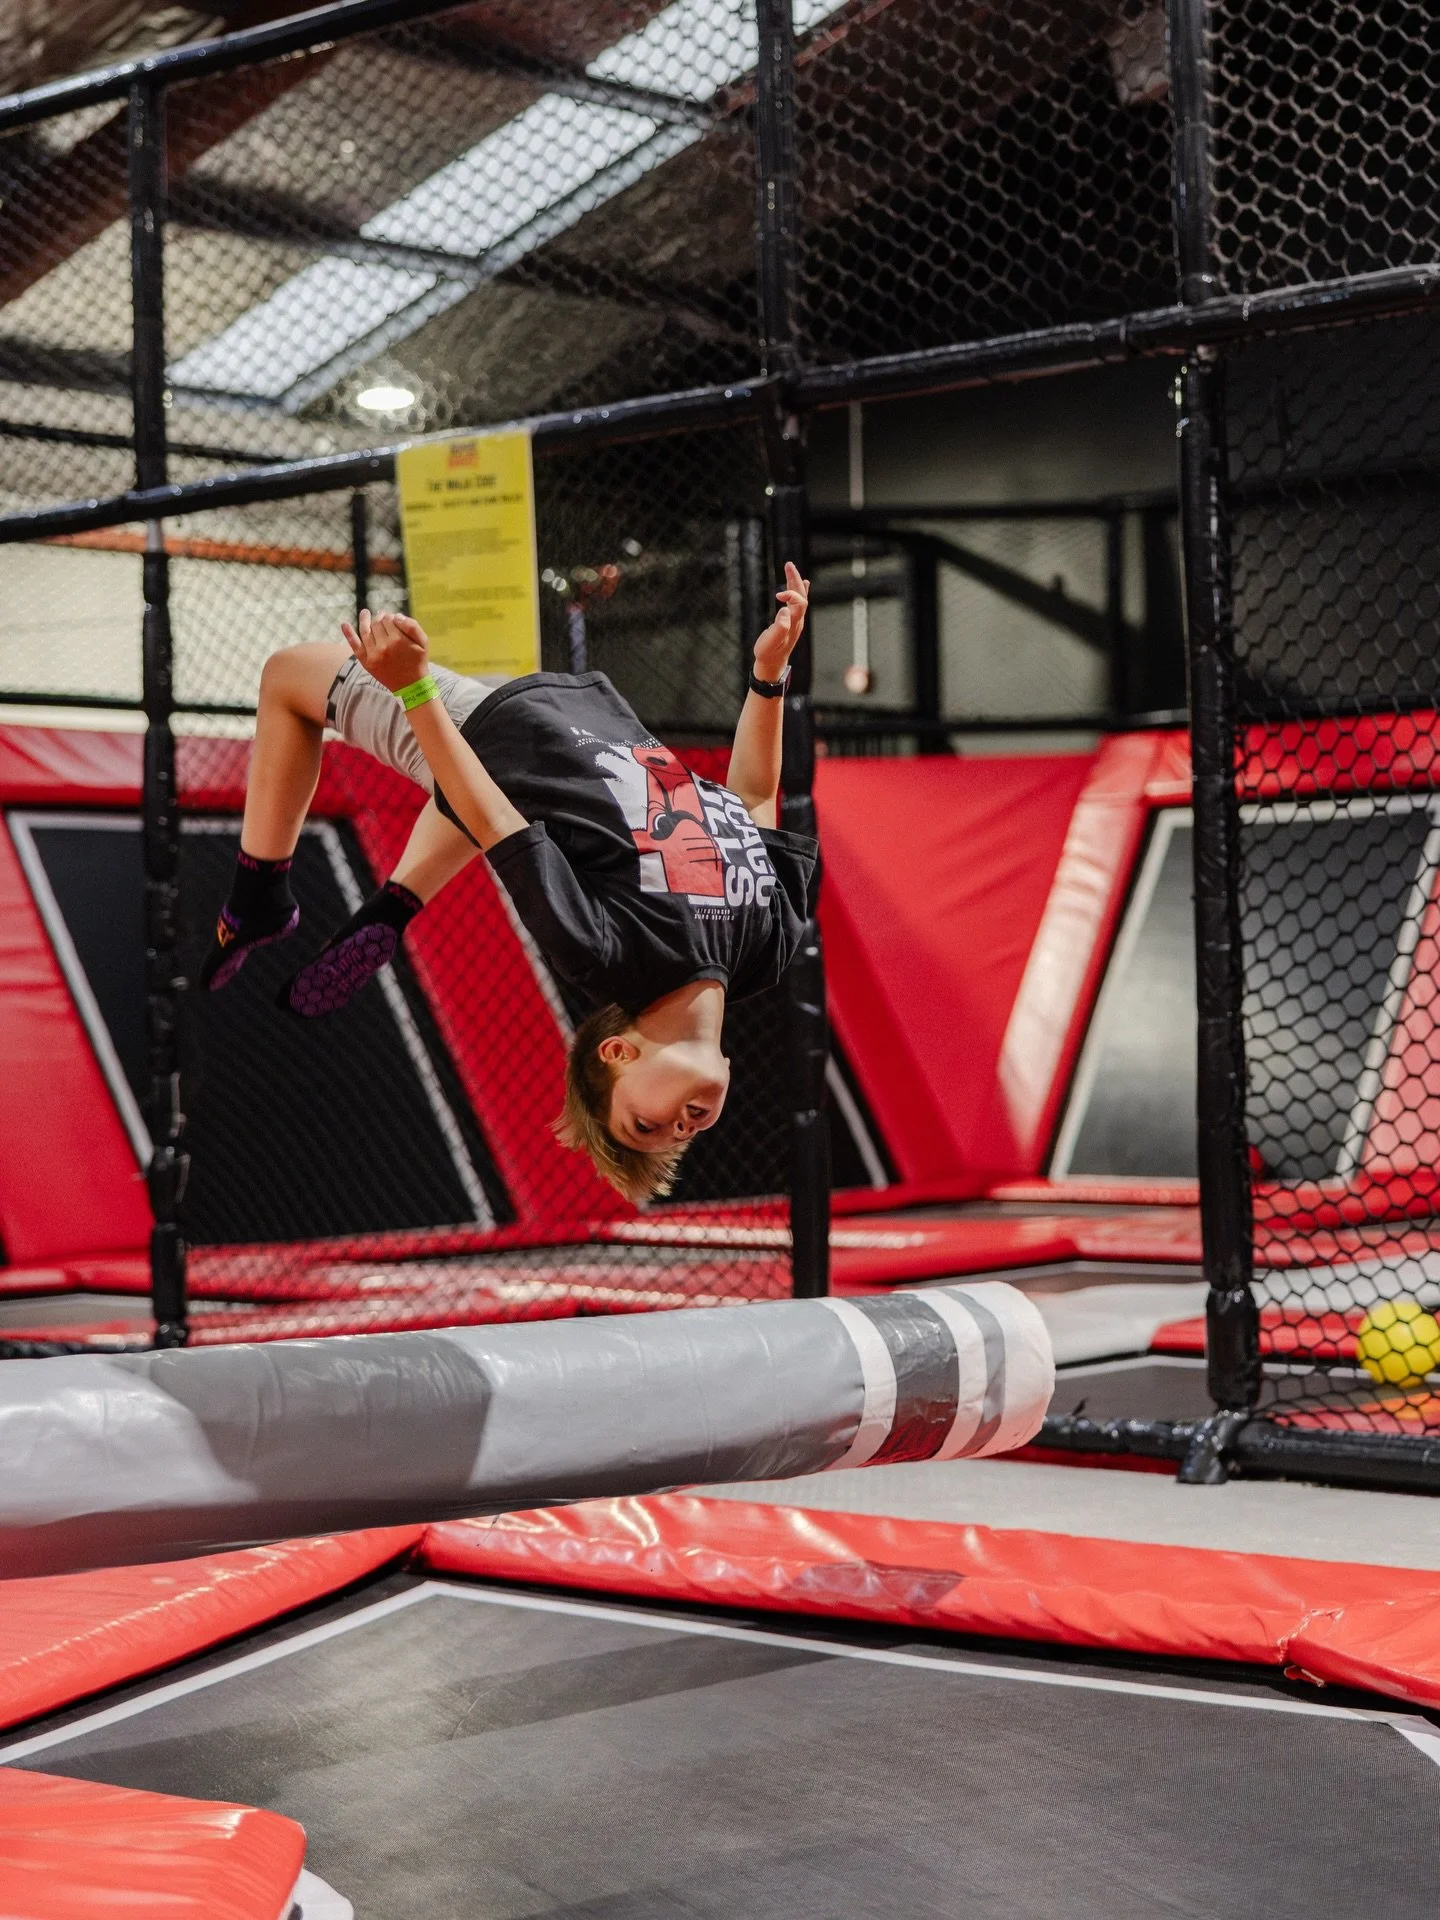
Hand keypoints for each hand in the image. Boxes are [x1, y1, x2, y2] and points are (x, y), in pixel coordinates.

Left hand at [341, 609, 430, 693]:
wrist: (410, 685)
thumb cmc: (418, 661)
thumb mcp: (423, 643)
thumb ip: (412, 626)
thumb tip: (396, 615)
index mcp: (398, 640)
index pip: (389, 619)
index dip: (390, 617)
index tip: (393, 619)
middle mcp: (384, 646)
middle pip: (377, 624)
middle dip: (380, 618)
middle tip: (382, 617)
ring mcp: (373, 654)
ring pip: (366, 630)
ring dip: (365, 619)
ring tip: (365, 613)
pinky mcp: (366, 662)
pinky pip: (355, 645)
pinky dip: (348, 634)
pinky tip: (344, 623)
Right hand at [753, 562, 808, 681]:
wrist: (771, 664)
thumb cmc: (768, 654)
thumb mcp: (770, 643)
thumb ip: (779, 628)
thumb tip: (785, 610)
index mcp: (794, 624)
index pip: (799, 603)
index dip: (791, 594)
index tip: (777, 595)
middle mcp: (798, 621)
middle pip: (802, 596)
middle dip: (795, 580)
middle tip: (788, 564)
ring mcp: (796, 621)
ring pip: (800, 597)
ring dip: (795, 582)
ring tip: (790, 567)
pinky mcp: (791, 621)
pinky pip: (798, 602)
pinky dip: (800, 590)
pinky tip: (803, 582)